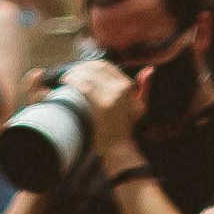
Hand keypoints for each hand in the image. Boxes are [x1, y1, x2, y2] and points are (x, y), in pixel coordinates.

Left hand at [65, 44, 143, 166]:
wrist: (118, 148)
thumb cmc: (125, 129)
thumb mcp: (139, 108)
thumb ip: (144, 88)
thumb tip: (148, 70)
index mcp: (127, 86)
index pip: (106, 66)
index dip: (90, 64)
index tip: (80, 68)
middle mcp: (120, 88)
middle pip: (95, 68)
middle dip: (80, 67)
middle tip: (69, 72)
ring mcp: (111, 97)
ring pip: (88, 76)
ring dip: (74, 73)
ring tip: (65, 78)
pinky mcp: (101, 106)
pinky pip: (84, 87)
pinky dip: (74, 82)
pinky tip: (66, 84)